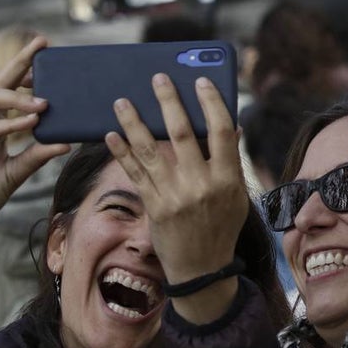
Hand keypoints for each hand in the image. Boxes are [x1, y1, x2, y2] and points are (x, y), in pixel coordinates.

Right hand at [0, 38, 71, 267]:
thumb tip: (67, 142)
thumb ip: (38, 155)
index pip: (9, 88)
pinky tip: (29, 123)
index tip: (48, 54)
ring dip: (17, 98)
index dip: (26, 70)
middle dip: (19, 62)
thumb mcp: (17, 172)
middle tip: (41, 44)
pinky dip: (7, 125)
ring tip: (44, 102)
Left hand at [106, 74, 248, 322]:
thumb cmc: (221, 228)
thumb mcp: (236, 196)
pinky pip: (134, 172)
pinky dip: (121, 151)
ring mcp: (174, 194)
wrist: (201, 268)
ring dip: (134, 122)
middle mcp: (200, 184)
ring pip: (151, 149)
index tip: (201, 81)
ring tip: (122, 101)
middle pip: (181, 133)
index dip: (211, 102)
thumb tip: (232, 126)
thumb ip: (230, 162)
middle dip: (168, 101)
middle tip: (158, 78)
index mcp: (227, 179)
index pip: (221, 130)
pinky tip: (110, 135)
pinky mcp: (153, 205)